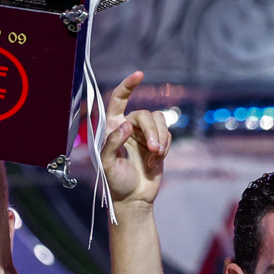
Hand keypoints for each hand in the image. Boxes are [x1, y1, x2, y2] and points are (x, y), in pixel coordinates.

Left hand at [99, 72, 170, 207]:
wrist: (134, 198)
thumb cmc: (116, 182)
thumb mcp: (107, 164)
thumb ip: (112, 143)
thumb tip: (126, 126)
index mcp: (113, 127)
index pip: (119, 100)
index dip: (128, 86)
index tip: (140, 75)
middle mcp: (129, 127)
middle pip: (144, 114)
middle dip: (151, 130)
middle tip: (153, 149)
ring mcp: (144, 135)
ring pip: (159, 122)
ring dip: (160, 138)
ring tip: (156, 156)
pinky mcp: (158, 143)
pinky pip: (167, 134)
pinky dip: (165, 147)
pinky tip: (156, 161)